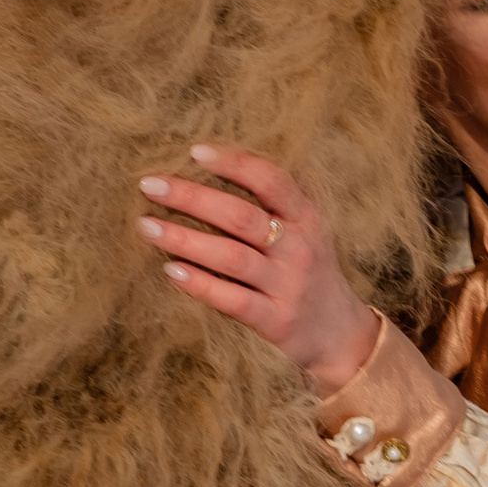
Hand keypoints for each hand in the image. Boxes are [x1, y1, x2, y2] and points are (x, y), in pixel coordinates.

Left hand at [136, 145, 378, 397]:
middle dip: (192, 197)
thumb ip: (277, 203)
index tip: (195, 151)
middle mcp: (299, 248)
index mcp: (307, 218)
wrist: (340, 335)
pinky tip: (170, 270)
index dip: (234, 163)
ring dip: (185, 239)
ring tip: (147, 227)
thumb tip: (219, 165)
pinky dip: (199, 284)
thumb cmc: (310, 272)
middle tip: (151, 185)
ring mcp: (287, 286)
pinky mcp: (274, 320)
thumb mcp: (307, 231)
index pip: (272, 181)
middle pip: (241, 217)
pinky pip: (232, 300)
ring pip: (231, 257)